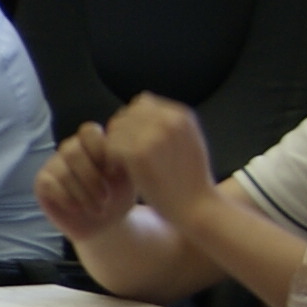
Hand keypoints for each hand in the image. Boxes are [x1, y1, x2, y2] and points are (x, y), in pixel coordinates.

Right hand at [33, 123, 138, 240]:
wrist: (106, 225)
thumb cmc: (118, 198)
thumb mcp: (127, 177)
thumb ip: (121, 157)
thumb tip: (116, 149)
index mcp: (91, 142)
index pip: (89, 131)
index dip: (100, 150)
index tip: (114, 173)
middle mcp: (70, 149)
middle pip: (73, 151)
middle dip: (91, 178)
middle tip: (106, 199)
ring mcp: (54, 164)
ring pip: (63, 171)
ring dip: (83, 194)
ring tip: (97, 209)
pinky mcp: (42, 183)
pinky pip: (50, 184)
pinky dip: (67, 199)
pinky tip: (78, 209)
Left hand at [99, 95, 217, 223]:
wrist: (197, 207)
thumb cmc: (190, 179)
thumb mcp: (188, 139)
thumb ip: (167, 121)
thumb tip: (140, 100)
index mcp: (181, 114)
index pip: (141, 103)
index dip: (133, 122)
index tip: (135, 143)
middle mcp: (168, 120)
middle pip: (125, 115)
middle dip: (121, 134)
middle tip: (123, 156)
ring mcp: (153, 136)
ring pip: (115, 130)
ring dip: (114, 147)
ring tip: (121, 165)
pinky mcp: (139, 154)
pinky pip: (110, 147)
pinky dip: (110, 160)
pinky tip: (119, 173)